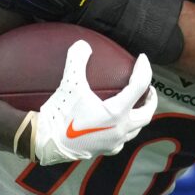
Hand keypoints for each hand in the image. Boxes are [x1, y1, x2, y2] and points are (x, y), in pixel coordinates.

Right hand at [33, 39, 156, 164]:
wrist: (44, 141)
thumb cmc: (60, 114)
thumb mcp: (70, 84)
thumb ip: (77, 60)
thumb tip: (83, 44)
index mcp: (117, 112)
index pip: (139, 86)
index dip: (144, 69)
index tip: (142, 59)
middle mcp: (120, 129)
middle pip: (146, 113)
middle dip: (151, 99)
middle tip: (149, 88)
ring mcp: (113, 142)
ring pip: (136, 129)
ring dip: (140, 115)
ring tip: (137, 105)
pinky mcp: (104, 151)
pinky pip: (121, 141)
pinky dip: (125, 130)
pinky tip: (118, 125)